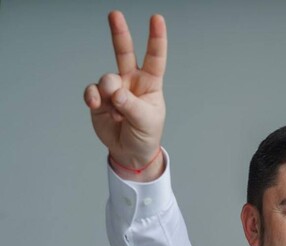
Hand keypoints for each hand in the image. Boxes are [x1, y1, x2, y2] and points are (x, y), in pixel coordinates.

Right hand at [84, 11, 166, 179]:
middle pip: (124, 53)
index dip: (156, 39)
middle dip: (119, 33)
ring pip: (106, 78)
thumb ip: (130, 105)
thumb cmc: (145, 134)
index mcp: (150, 84)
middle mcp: (131, 82)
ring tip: (113, 106)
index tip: (156, 19)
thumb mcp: (146, 121)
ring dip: (108, 90)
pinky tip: (96, 104)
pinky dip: (92, 96)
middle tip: (115, 14)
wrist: (130, 153)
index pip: (155, 58)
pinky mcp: (99, 100)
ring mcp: (114, 90)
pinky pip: (92, 91)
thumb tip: (114, 91)